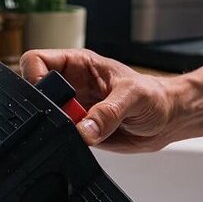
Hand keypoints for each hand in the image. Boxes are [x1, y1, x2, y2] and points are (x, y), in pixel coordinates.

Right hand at [20, 49, 179, 152]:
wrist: (168, 119)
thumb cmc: (155, 95)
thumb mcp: (134, 97)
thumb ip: (108, 112)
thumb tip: (84, 129)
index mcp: (79, 64)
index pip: (37, 60)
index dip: (34, 76)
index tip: (47, 94)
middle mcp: (72, 85)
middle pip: (35, 91)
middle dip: (46, 107)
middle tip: (71, 116)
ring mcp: (74, 109)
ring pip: (47, 117)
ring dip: (60, 127)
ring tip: (87, 128)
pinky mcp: (79, 130)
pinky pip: (61, 137)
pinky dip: (68, 141)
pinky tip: (89, 139)